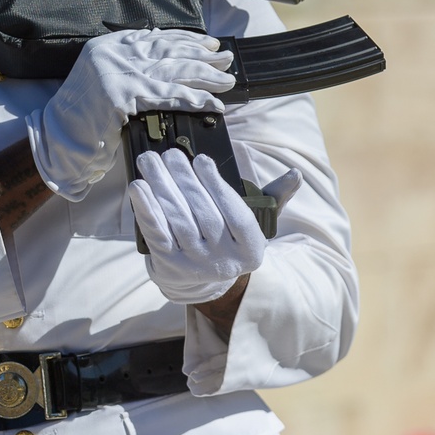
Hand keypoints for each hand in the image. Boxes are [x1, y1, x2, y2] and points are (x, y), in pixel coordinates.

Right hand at [27, 29, 234, 199]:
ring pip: (173, 70)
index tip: (208, 43)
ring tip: (226, 80)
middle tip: (226, 58)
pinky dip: (194, 99)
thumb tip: (162, 45)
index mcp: (108, 45)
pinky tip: (211, 102)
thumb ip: (128, 61)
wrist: (61, 136)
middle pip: (168, 51)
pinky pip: (168, 96)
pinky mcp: (124, 96)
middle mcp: (113, 54)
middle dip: (202, 54)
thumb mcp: (103, 76)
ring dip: (205, 75)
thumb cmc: (84, 112)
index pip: (155, 37)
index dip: (185, 39)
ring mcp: (118, 73)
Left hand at [128, 150, 300, 303]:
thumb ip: (274, 197)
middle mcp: (224, 262)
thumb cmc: (230, 239)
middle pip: (203, 214)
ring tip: (151, 161)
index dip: (217, 185)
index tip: (201, 159)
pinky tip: (139, 188)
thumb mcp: (257, 223)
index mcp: (251, 250)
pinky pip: (157, 234)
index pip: (235, 214)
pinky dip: (146, 209)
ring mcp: (195, 266)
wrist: (203, 280)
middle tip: (170, 154)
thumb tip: (295, 175)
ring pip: (178, 220)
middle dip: (184, 180)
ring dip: (162, 187)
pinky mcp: (168, 266)